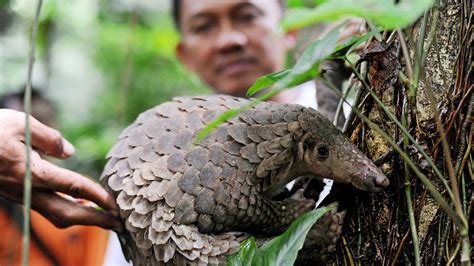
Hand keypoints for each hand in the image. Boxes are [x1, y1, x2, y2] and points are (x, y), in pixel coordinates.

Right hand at [0, 109, 121, 230]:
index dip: (97, 196)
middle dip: (97, 221)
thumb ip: (50, 138)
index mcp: (33, 172)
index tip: (115, 204)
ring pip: (57, 215)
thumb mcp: (22, 124)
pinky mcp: (19, 194)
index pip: (73, 186)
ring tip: (107, 219)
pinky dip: (67, 210)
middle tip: (121, 224)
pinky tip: (79, 203)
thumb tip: (70, 152)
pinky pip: (47, 208)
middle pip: (68, 213)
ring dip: (84, 219)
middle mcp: (29, 189)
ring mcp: (23, 195)